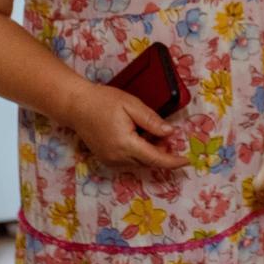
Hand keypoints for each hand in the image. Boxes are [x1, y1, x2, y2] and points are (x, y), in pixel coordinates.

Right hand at [62, 83, 189, 170]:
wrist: (76, 106)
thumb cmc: (103, 101)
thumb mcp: (132, 105)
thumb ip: (151, 121)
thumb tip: (170, 133)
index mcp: (126, 144)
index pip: (155, 158)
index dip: (172, 161)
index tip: (186, 161)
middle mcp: (117, 157)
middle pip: (148, 162)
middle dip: (162, 153)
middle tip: (168, 136)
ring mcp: (110, 160)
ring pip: (139, 163)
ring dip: (150, 153)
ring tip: (152, 133)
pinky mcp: (106, 159)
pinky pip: (128, 161)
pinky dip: (138, 153)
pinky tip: (139, 137)